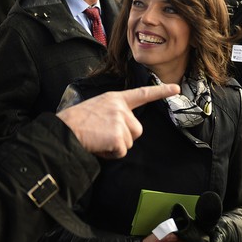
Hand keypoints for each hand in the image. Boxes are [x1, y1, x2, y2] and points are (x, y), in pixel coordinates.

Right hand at [57, 84, 178, 157]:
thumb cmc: (77, 122)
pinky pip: (122, 152)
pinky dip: (111, 154)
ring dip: (116, 146)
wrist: (65, 130)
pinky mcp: (118, 136)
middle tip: (103, 135)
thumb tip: (123, 129)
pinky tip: (99, 145)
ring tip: (98, 139)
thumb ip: (114, 113)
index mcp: (116, 99)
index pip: (142, 94)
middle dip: (124, 137)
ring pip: (130, 142)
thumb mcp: (97, 108)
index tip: (176, 88)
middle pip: (137, 130)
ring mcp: (120, 121)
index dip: (160, 92)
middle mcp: (120, 108)